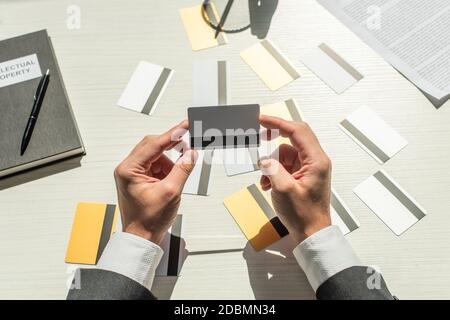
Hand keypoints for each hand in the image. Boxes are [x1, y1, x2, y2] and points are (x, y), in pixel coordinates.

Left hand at [114, 121, 196, 244]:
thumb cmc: (148, 220)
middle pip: (152, 146)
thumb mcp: (171, 192)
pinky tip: (171, 181)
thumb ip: (182, 169)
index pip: (154, 144)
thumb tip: (190, 153)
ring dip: (169, 163)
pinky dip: (166, 170)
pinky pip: (155, 166)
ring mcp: (131, 174)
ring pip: (155, 156)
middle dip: (171, 149)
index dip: (172, 134)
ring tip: (174, 180)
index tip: (184, 125)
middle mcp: (127, 169)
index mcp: (129, 170)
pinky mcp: (138, 178)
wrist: (141, 237)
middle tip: (188, 148)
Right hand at [259, 115, 331, 243]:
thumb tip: (265, 159)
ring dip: (272, 163)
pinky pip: (285, 165)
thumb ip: (272, 169)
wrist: (311, 233)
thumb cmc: (305, 215)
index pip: (297, 131)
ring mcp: (309, 168)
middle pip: (293, 138)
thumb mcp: (283, 189)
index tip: (263, 119)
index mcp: (316, 161)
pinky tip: (268, 184)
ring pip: (286, 153)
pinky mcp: (303, 175)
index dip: (278, 123)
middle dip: (274, 139)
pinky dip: (274, 171)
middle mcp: (315, 161)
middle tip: (260, 137)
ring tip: (265, 179)